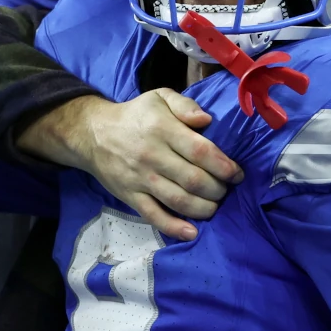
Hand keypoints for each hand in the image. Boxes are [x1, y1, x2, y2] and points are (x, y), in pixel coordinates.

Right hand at [22, 91, 243, 241]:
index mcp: (162, 128)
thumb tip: (207, 120)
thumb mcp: (159, 97)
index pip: (201, 151)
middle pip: (194, 180)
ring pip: (179, 201)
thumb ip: (185, 105)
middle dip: (218, 190)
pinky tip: (192, 233)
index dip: (224, 166)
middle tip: (226, 190)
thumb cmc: (136, 115)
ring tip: (214, 206)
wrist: (93, 134)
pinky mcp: (130, 196)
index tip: (237, 174)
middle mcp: (152, 155)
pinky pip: (154, 216)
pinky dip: (174, 227)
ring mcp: (140, 178)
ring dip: (204, 209)